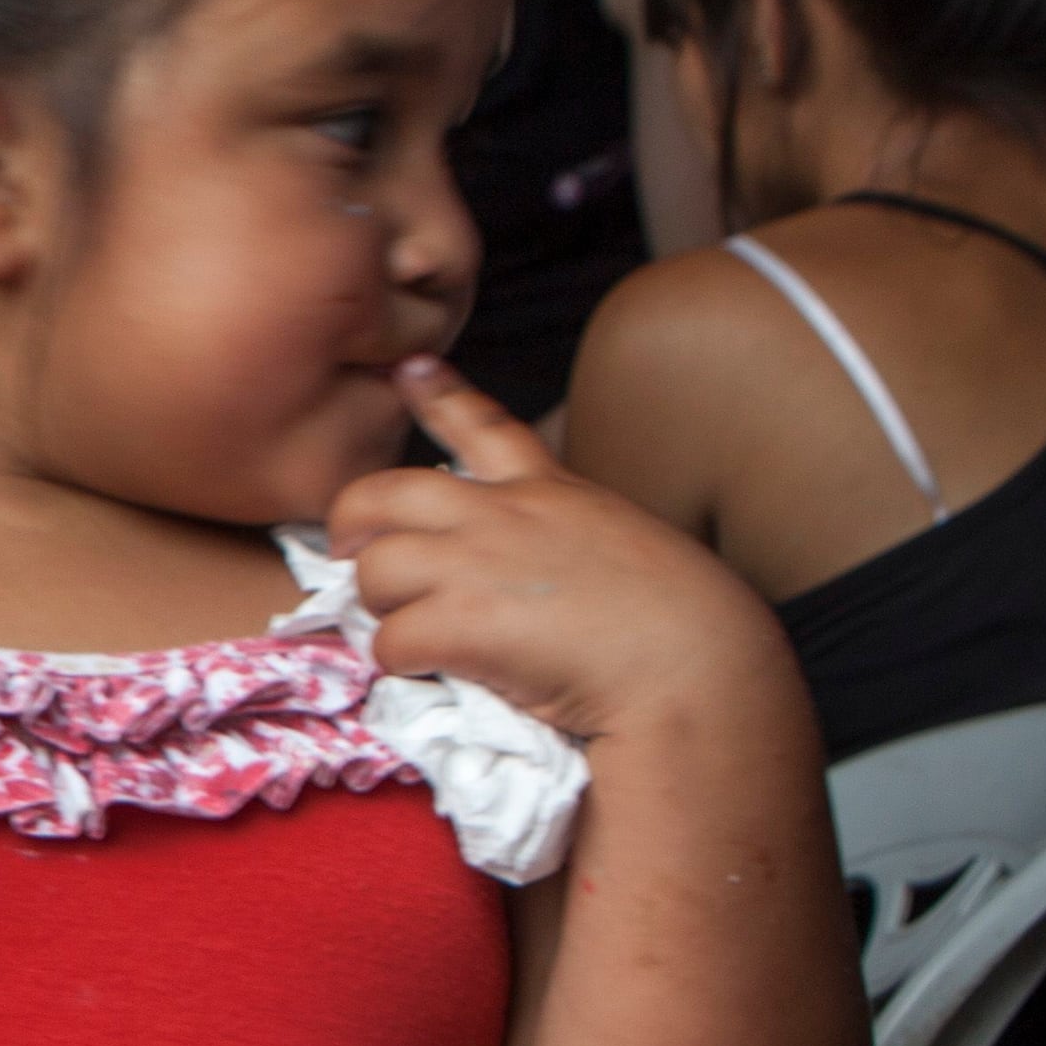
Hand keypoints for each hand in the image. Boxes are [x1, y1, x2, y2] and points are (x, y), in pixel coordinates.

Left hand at [325, 361, 791, 742]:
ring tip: (418, 639)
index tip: (406, 370)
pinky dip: (400, 664)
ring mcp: (476, 562)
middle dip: (351, 526)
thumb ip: (569, 541)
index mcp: (551, 492)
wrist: (696, 669)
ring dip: (384, 612)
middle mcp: (504, 514)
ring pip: (375, 572)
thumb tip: (530, 578)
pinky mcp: (460, 621)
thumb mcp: (628, 547)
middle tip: (349, 557)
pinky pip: (389, 641)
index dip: (436, 394)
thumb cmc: (686, 625)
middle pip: (382, 494)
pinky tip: (434, 674)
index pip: (484, 426)